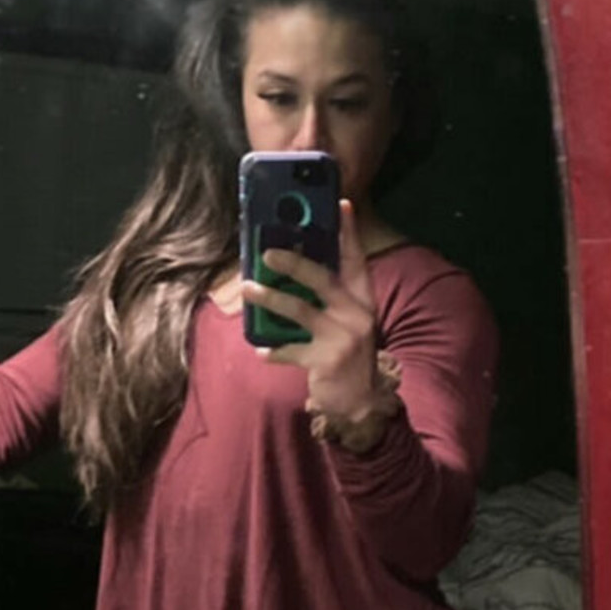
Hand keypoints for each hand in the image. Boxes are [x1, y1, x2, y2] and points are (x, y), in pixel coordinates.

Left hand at [241, 199, 378, 418]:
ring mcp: (343, 338)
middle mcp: (357, 315)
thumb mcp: (346, 323)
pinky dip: (273, 350)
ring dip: (270, 298)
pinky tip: (261, 349)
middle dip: (294, 263)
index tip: (341, 205)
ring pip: (300, 310)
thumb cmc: (346, 355)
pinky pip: (291, 350)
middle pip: (323, 279)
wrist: (361, 404)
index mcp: (363, 300)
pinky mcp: (326, 361)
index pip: (356, 260)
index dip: (348, 233)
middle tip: (266, 253)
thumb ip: (329, 299)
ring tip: (248, 289)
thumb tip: (292, 268)